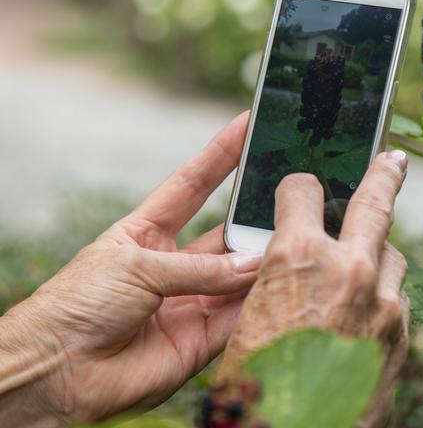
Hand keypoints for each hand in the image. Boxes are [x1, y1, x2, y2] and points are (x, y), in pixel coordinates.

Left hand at [0, 112, 262, 425]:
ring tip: (290, 240)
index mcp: (147, 233)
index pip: (192, 185)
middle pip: (225, 232)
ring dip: (262, 261)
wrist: (56, 373)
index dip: (220, 155)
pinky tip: (280, 283)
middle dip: (254, 214)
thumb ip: (199, 268)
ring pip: (240, 275)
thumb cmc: (77, 306)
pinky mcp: (201, 340)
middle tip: (290, 192)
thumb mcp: (135, 266)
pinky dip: (260, 302)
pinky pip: (240, 316)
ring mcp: (190, 301)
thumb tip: (255, 262)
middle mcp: (174, 265)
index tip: (247, 124)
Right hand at [214, 151, 409, 427]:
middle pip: (374, 202)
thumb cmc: (257, 388)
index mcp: (296, 258)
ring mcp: (383, 301)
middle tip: (393, 160)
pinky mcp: (401, 332)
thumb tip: (291, 263)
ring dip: (376, 255)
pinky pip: (397, 297)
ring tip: (362, 265)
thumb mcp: (248, 318)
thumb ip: (278, 279)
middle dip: (383, 176)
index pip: (301, 191)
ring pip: (390, 255)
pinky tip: (365, 313)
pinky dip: (383, 296)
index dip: (297, 187)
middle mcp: (348, 268)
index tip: (300, 187)